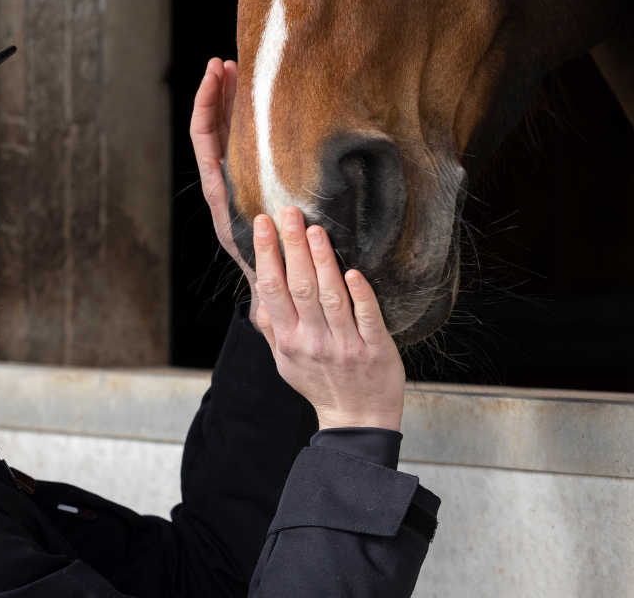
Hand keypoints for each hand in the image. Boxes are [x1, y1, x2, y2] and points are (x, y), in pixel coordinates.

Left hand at [189, 59, 263, 318]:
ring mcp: (236, 186)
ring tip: (237, 71)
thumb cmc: (276, 282)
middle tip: (226, 61)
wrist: (278, 304)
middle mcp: (224, 188)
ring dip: (230, 103)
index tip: (216, 72)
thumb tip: (275, 222)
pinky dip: (246, 124)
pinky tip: (259, 105)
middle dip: (217, 93)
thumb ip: (266, 241)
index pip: (205, 139)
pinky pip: (242, 148)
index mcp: (221, 197)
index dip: (208, 103)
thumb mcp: (266, 259)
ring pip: (227, 136)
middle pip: (213, 129)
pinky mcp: (251, 188)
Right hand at [252, 208, 404, 430]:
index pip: (273, 288)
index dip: (267, 254)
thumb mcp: (284, 360)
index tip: (263, 223)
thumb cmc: (318, 384)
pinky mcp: (375, 350)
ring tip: (316, 229)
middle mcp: (313, 340)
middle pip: (300, 286)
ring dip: (323, 261)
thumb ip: (271, 325)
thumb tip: (258, 289)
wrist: (356, 421)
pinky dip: (361, 294)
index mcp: (288, 339)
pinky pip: (367, 318)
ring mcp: (344, 345)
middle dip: (292, 246)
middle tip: (289, 212)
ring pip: (331, 296)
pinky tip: (353, 272)